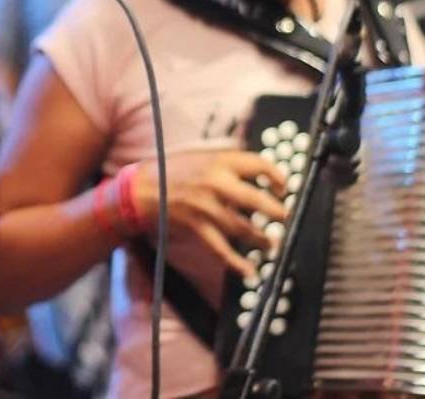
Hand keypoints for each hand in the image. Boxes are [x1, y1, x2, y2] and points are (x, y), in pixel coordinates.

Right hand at [131, 149, 287, 277]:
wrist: (139, 189)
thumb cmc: (170, 169)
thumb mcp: (200, 153)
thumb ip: (226, 156)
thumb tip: (255, 165)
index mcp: (219, 160)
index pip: (259, 165)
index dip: (278, 176)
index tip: (285, 187)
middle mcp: (216, 183)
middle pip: (257, 199)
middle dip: (277, 211)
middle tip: (285, 217)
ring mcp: (206, 207)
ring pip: (243, 227)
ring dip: (262, 239)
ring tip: (271, 244)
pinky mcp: (196, 227)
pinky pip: (221, 249)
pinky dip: (236, 263)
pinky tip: (249, 271)